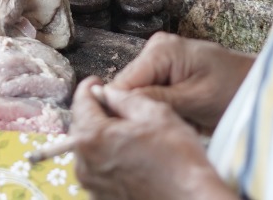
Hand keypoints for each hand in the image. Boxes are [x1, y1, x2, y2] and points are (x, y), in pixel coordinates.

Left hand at [70, 79, 232, 199]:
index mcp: (92, 138)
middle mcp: (85, 164)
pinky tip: (132, 158)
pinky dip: (111, 160)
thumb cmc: (178, 161)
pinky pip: (100, 171)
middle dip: (98, 114)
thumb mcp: (154, 114)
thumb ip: (124, 97)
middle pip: (83, 127)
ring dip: (104, 139)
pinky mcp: (103, 199)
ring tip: (130, 135)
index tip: (97, 83)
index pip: (81, 102)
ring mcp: (93, 185)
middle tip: (118, 108)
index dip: (90, 88)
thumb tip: (108, 92)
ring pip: (91, 150)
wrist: (192, 199)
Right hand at [107, 32, 254, 132]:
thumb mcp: (197, 99)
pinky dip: (163, 110)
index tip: (135, 131)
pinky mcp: (166, 72)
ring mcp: (159, 60)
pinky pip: (151, 95)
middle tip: (166, 127)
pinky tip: (183, 116)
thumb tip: (119, 103)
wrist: (259, 86)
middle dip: (142, 112)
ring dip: (154, 113)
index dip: (122, 109)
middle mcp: (155, 49)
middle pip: (127, 89)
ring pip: (138, 95)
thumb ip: (158, 99)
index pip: (122, 82)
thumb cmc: (235, 89)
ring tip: (180, 121)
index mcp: (161, 50)